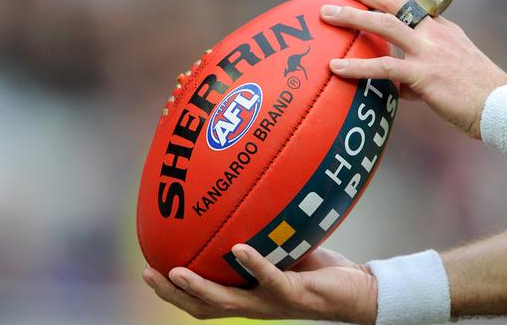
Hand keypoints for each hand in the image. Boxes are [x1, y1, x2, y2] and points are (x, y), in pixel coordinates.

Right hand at [142, 244, 377, 323]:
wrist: (358, 291)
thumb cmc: (319, 270)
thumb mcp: (284, 249)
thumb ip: (262, 235)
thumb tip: (242, 199)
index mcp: (247, 296)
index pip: (203, 300)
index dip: (174, 292)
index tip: (150, 268)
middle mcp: (254, 304)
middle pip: (203, 308)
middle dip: (173, 294)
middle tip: (149, 273)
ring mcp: (272, 302)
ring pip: (227, 302)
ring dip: (199, 288)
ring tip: (176, 271)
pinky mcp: (294, 294)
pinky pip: (270, 279)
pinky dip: (253, 264)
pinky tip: (238, 248)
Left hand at [321, 0, 506, 138]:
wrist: (501, 107)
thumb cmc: (476, 96)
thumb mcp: (449, 74)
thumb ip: (418, 75)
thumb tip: (396, 86)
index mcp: (443, 29)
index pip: (409, 3)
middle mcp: (435, 33)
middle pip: (393, 2)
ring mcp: (430, 51)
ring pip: (384, 25)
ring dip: (352, 17)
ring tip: (326, 15)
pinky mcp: (425, 74)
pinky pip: (384, 67)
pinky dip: (357, 66)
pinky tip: (335, 68)